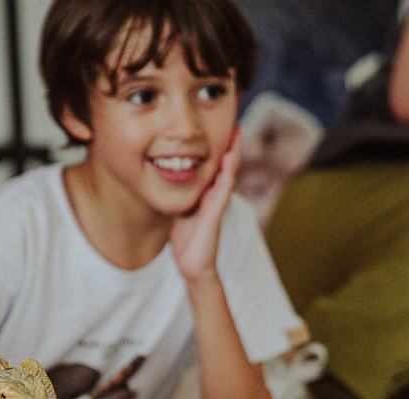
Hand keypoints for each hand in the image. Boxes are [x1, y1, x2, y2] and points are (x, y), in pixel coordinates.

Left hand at [169, 128, 241, 282]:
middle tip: (235, 124)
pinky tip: (229, 159)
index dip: (218, 149)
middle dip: (230, 145)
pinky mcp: (215, 213)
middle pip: (225, 166)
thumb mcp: (182, 212)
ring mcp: (217, 204)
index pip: (215, 167)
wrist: (192, 265)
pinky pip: (222, 189)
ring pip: (228, 173)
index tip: (219, 130)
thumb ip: (183, 198)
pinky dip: (226, 173)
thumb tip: (171, 185)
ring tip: (237, 134)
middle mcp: (214, 196)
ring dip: (233, 153)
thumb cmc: (187, 241)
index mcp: (206, 195)